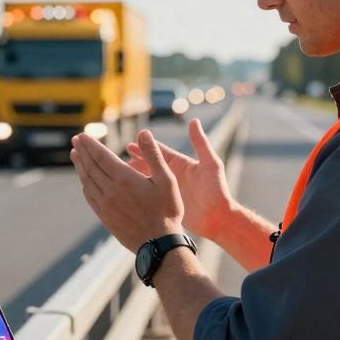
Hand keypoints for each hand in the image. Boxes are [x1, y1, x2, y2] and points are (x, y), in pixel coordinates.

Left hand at [70, 129, 183, 252]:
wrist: (159, 244)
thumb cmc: (167, 210)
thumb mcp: (166, 179)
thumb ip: (153, 154)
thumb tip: (143, 132)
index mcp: (124, 178)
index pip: (100, 156)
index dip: (90, 144)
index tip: (81, 135)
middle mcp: (110, 190)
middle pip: (90, 166)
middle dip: (82, 151)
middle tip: (75, 140)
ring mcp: (105, 205)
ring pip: (87, 181)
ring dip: (80, 166)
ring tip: (75, 155)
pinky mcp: (104, 217)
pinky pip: (90, 196)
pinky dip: (84, 184)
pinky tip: (84, 180)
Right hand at [125, 118, 232, 238]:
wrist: (219, 219)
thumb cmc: (217, 191)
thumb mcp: (210, 164)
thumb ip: (201, 143)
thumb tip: (194, 121)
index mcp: (182, 164)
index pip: (160, 152)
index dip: (145, 147)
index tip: (130, 143)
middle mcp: (175, 175)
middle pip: (151, 164)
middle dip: (137, 159)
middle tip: (120, 156)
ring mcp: (170, 190)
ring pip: (149, 179)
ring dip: (136, 175)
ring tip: (121, 172)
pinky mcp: (168, 204)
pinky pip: (151, 195)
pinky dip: (140, 191)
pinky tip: (128, 192)